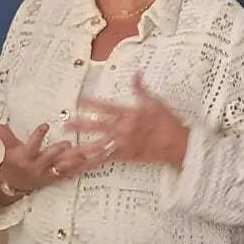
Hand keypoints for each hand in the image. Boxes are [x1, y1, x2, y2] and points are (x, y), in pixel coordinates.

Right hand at [0, 123, 84, 200]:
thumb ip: (5, 136)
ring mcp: (45, 173)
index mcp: (26, 157)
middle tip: (67, 143)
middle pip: (48, 157)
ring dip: (71, 162)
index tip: (45, 125)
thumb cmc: (13, 163)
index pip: (32, 145)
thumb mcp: (9, 149)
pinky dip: (75, 171)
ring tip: (81, 155)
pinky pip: (65, 176)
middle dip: (57, 151)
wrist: (13, 185)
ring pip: (59, 167)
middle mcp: (36, 166)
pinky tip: (84, 167)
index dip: (38, 135)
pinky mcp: (53, 179)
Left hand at [67, 73, 190, 171]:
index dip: (91, 103)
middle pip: (97, 127)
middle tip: (65, 125)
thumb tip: (136, 74)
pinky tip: (79, 168)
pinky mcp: (124, 157)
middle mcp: (123, 129)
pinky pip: (104, 161)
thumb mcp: (155, 102)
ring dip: (80, 149)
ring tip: (65, 151)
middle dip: (80, 126)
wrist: (177, 144)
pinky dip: (90, 165)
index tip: (78, 101)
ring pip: (97, 147)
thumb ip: (141, 89)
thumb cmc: (168, 123)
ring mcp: (122, 144)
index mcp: (129, 114)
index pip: (106, 107)